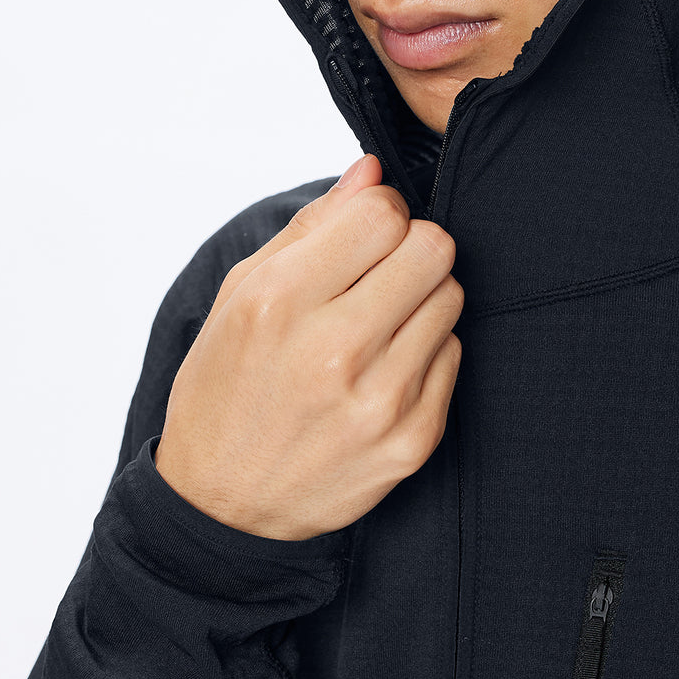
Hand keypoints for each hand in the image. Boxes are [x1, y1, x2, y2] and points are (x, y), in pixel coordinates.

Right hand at [154, 154, 463, 539]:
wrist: (223, 506)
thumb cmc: (228, 384)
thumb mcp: (242, 293)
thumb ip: (312, 226)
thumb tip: (372, 172)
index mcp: (281, 303)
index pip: (382, 214)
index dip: (379, 211)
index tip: (364, 232)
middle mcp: (334, 352)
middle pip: (433, 248)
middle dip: (409, 247)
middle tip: (379, 272)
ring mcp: (380, 401)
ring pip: (451, 295)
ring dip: (421, 297)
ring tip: (378, 322)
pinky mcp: (414, 439)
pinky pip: (454, 352)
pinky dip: (426, 348)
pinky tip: (384, 366)